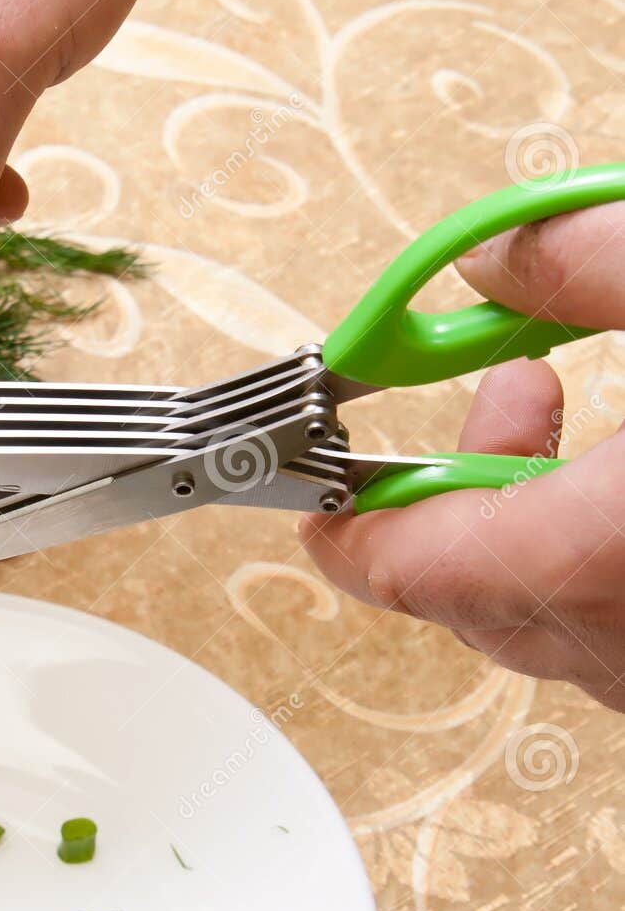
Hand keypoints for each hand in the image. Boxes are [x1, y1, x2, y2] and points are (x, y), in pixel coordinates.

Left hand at [301, 201, 624, 710]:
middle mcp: (620, 644)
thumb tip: (500, 266)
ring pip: (542, 622)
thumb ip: (591, 266)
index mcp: (598, 556)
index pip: (409, 569)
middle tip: (508, 391)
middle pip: (465, 598)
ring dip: (526, 524)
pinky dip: (590, 561)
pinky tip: (621, 484)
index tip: (316, 491)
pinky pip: (605, 632)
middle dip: (453, 491)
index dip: (346, 525)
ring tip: (568, 411)